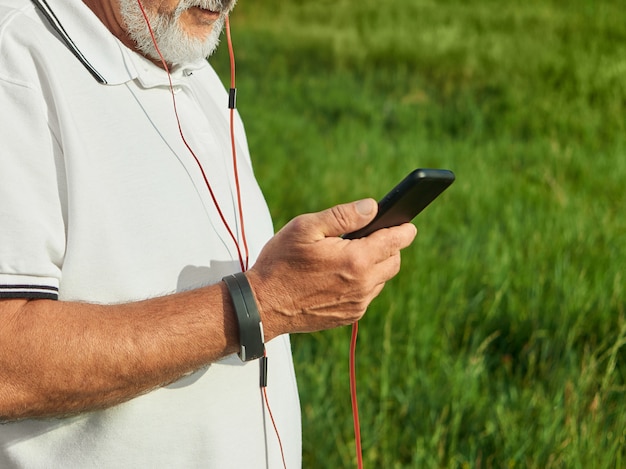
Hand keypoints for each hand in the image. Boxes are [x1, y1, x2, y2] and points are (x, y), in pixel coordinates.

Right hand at [246, 199, 417, 339]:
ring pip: (380, 280)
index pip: (395, 241)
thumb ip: (343, 216)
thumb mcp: (306, 228)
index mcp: (356, 260)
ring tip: (350, 256)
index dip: (404, 229)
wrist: (263, 305)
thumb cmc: (280, 263)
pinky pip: (366, 296)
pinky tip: (339, 275)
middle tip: (371, 237)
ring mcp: (356, 304)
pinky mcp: (348, 317)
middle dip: (389, 247)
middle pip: (393, 262)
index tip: (408, 224)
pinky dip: (361, 283)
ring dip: (374, 266)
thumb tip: (373, 207)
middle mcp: (362, 286)